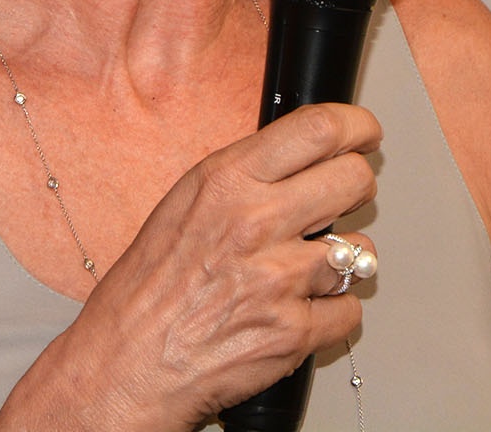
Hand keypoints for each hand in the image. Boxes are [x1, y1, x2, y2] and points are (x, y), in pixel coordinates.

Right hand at [0, 102, 381, 430]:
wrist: (125, 362)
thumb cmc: (149, 287)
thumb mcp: (185, 204)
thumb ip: (244, 177)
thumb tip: (301, 157)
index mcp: (225, 181)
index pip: (318, 130)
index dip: (356, 126)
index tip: (365, 133)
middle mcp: (255, 221)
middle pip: (353, 181)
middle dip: (356, 188)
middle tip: (344, 199)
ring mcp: (278, 278)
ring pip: (359, 250)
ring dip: (342, 261)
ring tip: (304, 270)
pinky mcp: (293, 331)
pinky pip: (349, 310)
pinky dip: (331, 314)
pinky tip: (297, 311)